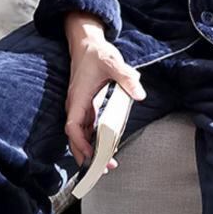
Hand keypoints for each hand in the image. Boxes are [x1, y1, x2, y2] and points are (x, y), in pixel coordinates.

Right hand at [63, 26, 144, 170]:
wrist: (87, 44)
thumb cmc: (96, 53)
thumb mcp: (113, 62)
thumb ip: (126, 78)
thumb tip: (139, 94)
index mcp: (78, 99)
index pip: (73, 127)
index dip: (81, 144)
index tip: (93, 155)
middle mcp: (76, 106)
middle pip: (75, 138)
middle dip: (86, 156)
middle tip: (103, 169)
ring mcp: (80, 108)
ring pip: (81, 136)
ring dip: (90, 151)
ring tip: (105, 165)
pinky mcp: (86, 107)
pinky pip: (88, 129)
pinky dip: (94, 141)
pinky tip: (105, 149)